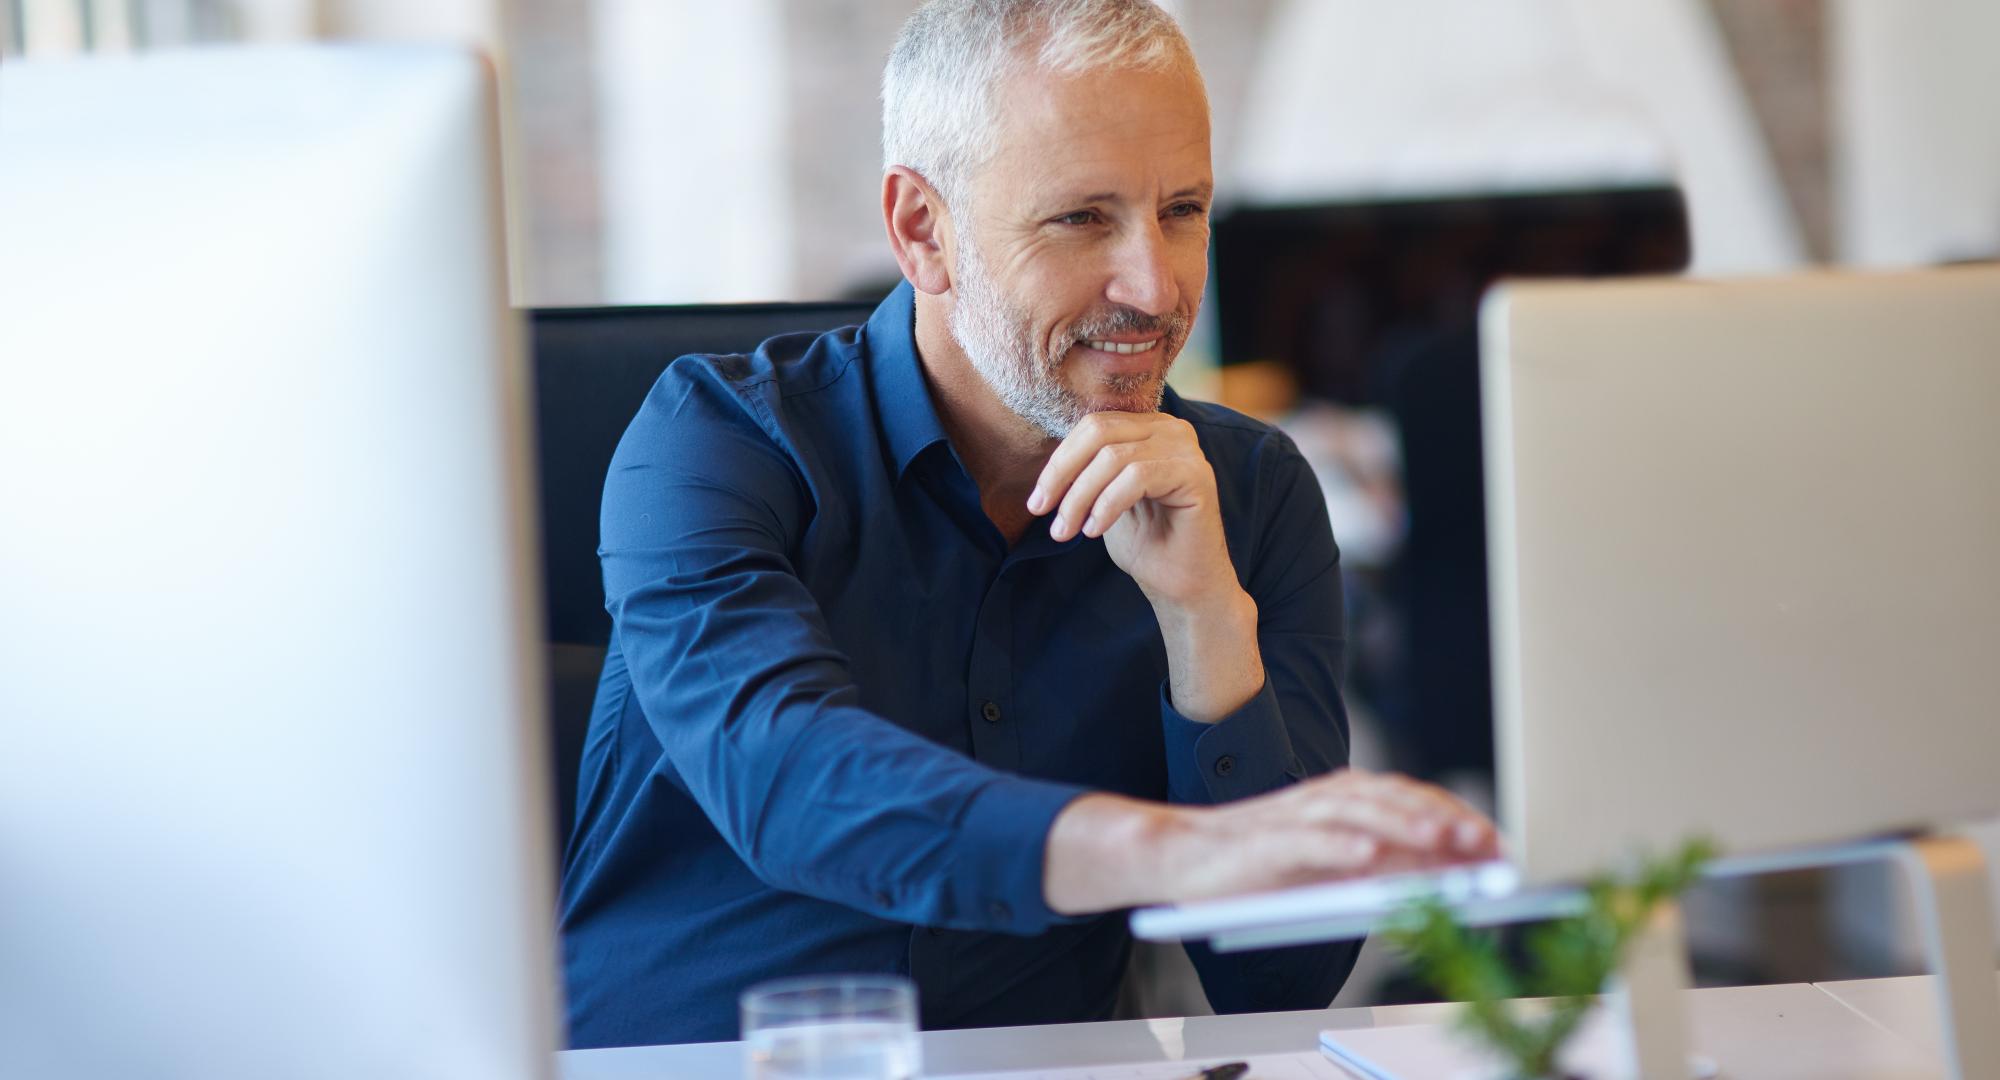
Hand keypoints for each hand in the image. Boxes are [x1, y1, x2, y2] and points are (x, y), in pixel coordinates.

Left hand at [1028, 411, 1234, 608]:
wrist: (1181, 585)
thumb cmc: (1145, 543)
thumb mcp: (1104, 497)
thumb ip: (1086, 470)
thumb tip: (1047, 462)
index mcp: (1149, 428)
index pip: (1093, 426)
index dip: (1059, 461)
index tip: (1037, 501)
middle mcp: (1171, 430)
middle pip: (1099, 433)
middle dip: (1062, 474)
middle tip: (1040, 512)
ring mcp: (1186, 449)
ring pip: (1113, 457)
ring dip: (1080, 498)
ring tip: (1065, 532)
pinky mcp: (1195, 474)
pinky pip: (1137, 477)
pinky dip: (1107, 505)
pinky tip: (1094, 531)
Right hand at [1044, 769, 1500, 913]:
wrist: (1181, 858)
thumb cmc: (1259, 867)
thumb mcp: (1330, 867)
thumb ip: (1381, 865)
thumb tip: (1442, 877)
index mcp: (1344, 800)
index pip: (1412, 800)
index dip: (1457, 817)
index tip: (1498, 844)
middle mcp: (1324, 799)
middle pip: (1393, 800)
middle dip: (1443, 820)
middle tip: (1485, 843)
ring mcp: (1293, 817)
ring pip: (1357, 813)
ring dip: (1402, 825)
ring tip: (1441, 841)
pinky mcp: (1263, 841)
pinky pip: (1306, 841)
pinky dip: (1339, 847)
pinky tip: (1369, 859)